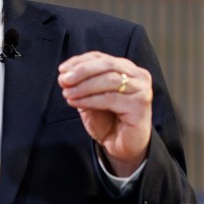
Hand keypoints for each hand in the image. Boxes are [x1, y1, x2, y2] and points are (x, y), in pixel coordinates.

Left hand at [58, 51, 151, 176]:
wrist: (123, 146)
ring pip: (109, 80)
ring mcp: (141, 90)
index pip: (101, 57)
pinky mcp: (139, 106)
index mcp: (127, 68)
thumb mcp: (91, 98)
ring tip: (68, 94)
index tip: (62, 70)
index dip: (80, 61)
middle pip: (107, 65)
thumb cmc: (110, 121)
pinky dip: (90, 99)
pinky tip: (77, 103)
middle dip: (82, 71)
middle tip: (64, 80)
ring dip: (84, 86)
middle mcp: (138, 76)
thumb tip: (64, 76)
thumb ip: (81, 85)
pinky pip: (110, 98)